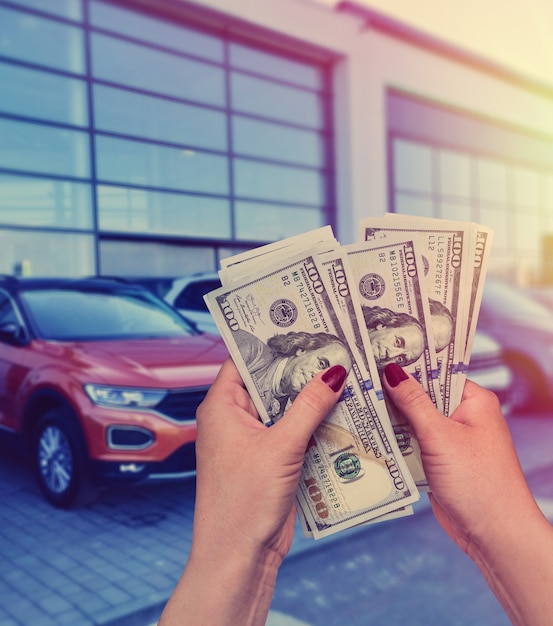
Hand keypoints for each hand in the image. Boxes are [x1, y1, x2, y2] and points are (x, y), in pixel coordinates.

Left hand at [159, 358, 346, 625]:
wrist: (240, 555)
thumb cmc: (243, 501)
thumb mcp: (281, 446)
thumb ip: (309, 406)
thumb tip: (335, 372)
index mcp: (222, 405)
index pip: (246, 359)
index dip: (273, 343)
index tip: (304, 327)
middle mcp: (235, 417)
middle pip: (270, 382)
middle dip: (301, 370)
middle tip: (335, 348)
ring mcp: (253, 439)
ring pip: (285, 408)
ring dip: (311, 398)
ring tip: (345, 375)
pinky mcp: (270, 458)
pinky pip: (293, 431)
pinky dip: (313, 423)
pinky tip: (342, 412)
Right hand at [382, 364, 552, 625]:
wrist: (493, 535)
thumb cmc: (480, 483)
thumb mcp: (440, 436)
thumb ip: (414, 403)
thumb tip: (393, 371)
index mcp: (473, 400)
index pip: (435, 372)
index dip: (407, 364)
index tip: (376, 355)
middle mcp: (462, 415)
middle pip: (421, 395)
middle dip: (394, 391)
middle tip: (359, 379)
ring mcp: (450, 439)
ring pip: (414, 419)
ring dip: (391, 417)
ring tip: (357, 401)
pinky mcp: (438, 459)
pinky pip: (412, 441)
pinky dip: (395, 438)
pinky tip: (370, 431)